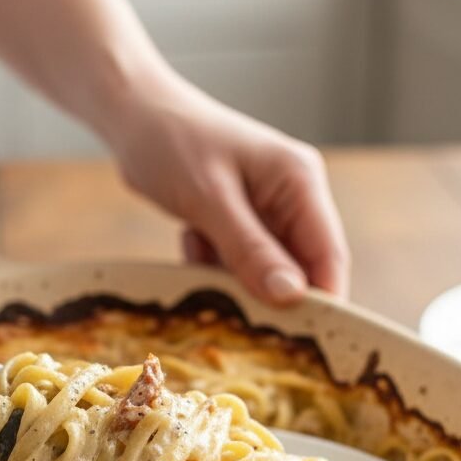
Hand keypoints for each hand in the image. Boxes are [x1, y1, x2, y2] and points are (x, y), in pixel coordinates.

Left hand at [108, 68, 349, 305]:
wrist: (132, 115)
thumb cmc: (171, 142)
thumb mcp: (209, 199)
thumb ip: (250, 248)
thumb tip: (291, 297)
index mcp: (300, 181)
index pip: (328, 255)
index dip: (323, 302)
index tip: (304, 345)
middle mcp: (293, 197)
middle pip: (300, 269)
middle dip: (267, 294)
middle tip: (234, 311)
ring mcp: (267, 211)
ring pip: (265, 272)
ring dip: (233, 278)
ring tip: (200, 251)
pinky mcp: (241, 221)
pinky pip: (238, 264)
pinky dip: (213, 265)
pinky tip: (191, 239)